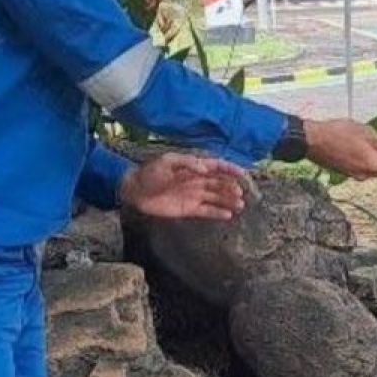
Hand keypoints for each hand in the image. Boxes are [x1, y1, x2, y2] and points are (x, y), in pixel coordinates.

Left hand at [118, 153, 246, 219]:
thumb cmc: (149, 173)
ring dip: (228, 200)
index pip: (216, 166)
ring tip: (240, 205)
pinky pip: (207, 211)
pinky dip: (218, 213)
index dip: (230, 169)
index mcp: (193, 167)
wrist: (135, 191)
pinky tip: (228, 215)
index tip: (242, 174)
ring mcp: (194, 196)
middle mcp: (197, 181)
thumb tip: (205, 168)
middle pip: (219, 183)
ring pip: (216, 198)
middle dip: (231, 187)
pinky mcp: (189, 209)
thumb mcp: (166, 161)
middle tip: (240, 193)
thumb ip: (187, 163)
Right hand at [305, 118, 376, 179]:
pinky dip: (373, 165)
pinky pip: (366, 171)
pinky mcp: (347, 172)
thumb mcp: (366, 133)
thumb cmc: (339, 133)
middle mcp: (366, 174)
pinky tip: (373, 157)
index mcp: (374, 164)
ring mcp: (355, 175)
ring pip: (376, 172)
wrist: (313, 141)